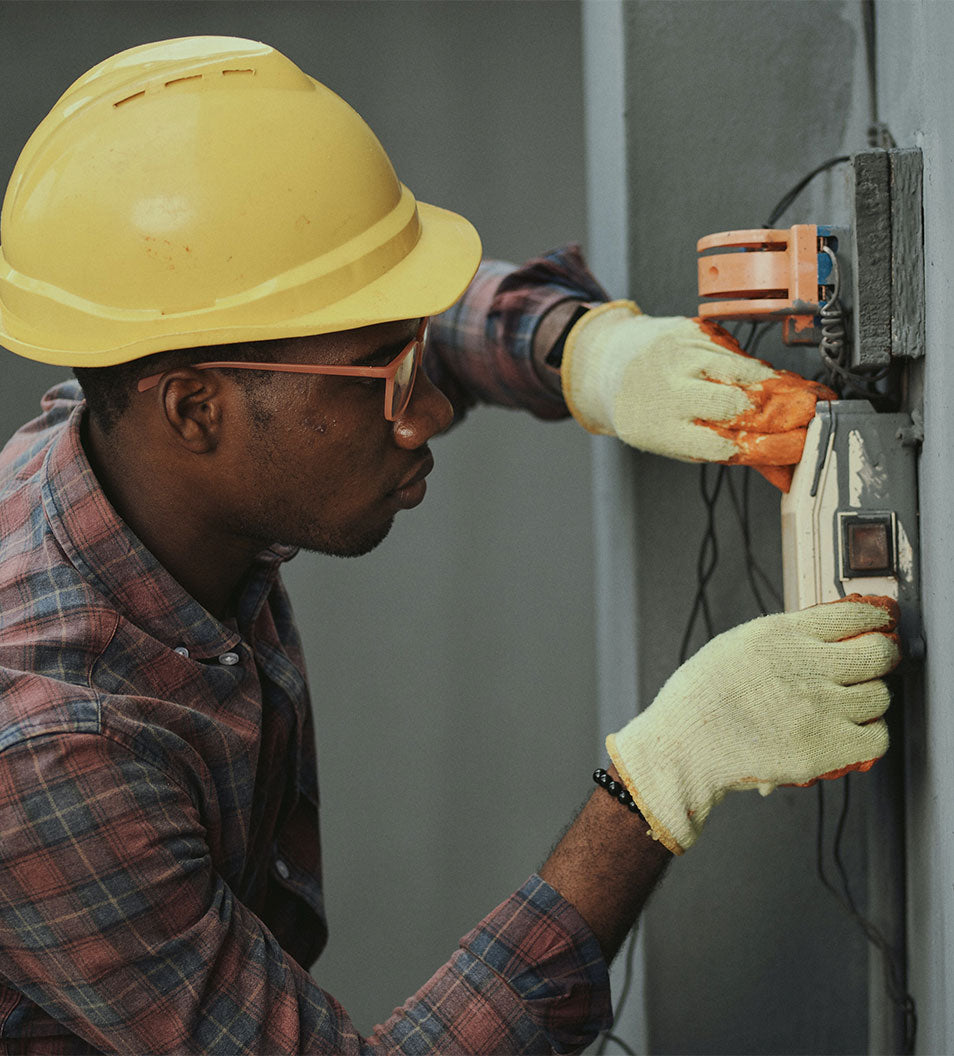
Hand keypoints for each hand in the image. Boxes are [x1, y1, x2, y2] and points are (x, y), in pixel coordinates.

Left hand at [560, 300, 835, 491]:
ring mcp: (681, 356)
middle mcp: (670, 390)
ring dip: (783, 387)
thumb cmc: (649, 412)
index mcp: (664, 430)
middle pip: (740, 404)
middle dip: (785, 412)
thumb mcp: (679, 443)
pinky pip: (739, 351)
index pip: (726, 443)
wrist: (610, 363)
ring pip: (746, 372)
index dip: (770, 447)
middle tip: (816, 417)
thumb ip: (731, 453)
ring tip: (808, 398)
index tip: (802, 446)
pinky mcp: (693, 331)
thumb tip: (784, 471)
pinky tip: (775, 378)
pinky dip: (760, 367)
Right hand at [606, 595, 899, 854]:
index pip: (853, 615)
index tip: (877, 626)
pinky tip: (851, 732)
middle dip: (880, 658)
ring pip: (879, 697)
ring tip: (850, 705)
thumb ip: (782, 640)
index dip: (873, 621)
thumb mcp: (736, 645)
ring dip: (869, 700)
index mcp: (781, 634)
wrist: (683, 745)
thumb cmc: (699, 699)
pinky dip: (869, 735)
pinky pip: (877, 737)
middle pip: (878, 654)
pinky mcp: (826, 747)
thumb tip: (822, 638)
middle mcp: (806, 665)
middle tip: (873, 665)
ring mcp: (820, 707)